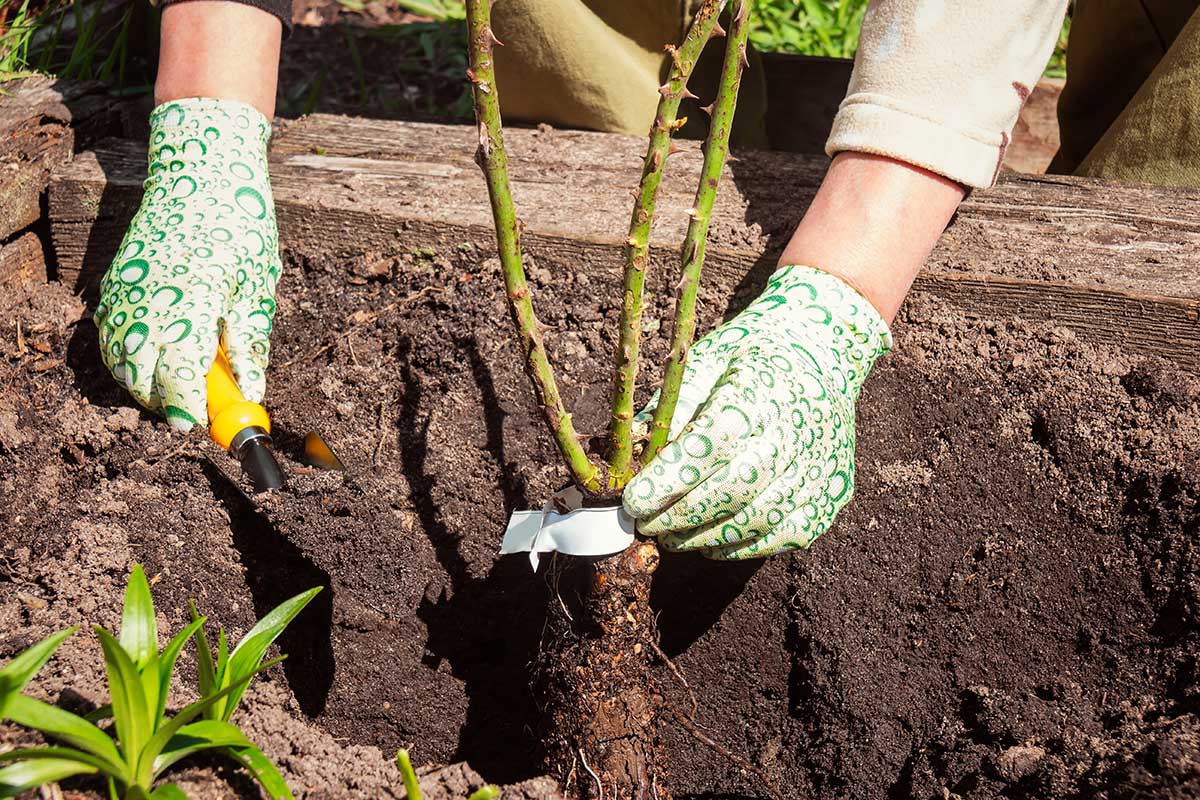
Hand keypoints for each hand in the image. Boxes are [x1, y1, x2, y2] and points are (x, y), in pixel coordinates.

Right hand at [94, 98, 280, 429]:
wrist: (201, 170)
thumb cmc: (239, 226)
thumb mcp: (257, 286)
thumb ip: (250, 342)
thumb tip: (252, 392)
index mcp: (188, 300)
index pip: (176, 373)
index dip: (188, 407)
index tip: (202, 423)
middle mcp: (146, 298)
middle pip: (139, 376)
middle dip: (164, 403)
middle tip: (196, 410)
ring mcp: (123, 290)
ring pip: (119, 360)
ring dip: (144, 384)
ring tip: (179, 387)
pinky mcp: (115, 282)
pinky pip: (110, 337)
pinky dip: (128, 359)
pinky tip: (157, 359)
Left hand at [623, 265, 891, 558]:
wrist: (821, 354)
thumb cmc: (748, 359)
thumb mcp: (705, 361)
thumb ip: (671, 408)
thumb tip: (633, 458)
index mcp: (762, 390)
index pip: (712, 445)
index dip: (670, 480)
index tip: (632, 501)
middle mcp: (797, 432)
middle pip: (734, 490)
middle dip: (680, 515)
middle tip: (644, 524)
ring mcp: (819, 468)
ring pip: (756, 520)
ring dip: (704, 536)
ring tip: (669, 535)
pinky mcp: (832, 495)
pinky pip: (782, 536)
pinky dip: (740, 546)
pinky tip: (709, 540)